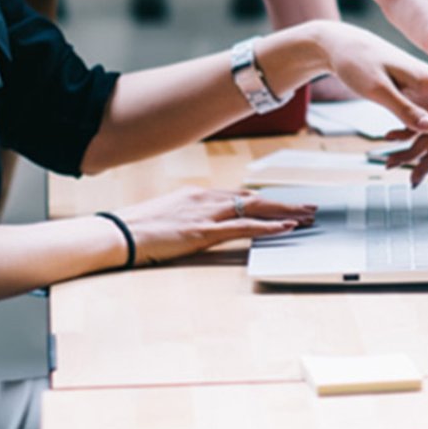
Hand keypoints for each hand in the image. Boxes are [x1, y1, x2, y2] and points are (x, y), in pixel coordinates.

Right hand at [117, 188, 316, 264]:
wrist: (118, 234)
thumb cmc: (137, 229)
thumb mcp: (168, 216)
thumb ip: (188, 216)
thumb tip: (198, 224)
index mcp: (197, 194)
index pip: (240, 194)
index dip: (265, 199)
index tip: (284, 203)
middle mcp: (206, 198)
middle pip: (254, 197)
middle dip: (284, 202)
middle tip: (308, 207)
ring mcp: (206, 213)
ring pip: (256, 208)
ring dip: (285, 212)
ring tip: (307, 217)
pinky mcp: (204, 231)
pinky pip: (244, 227)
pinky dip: (269, 226)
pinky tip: (286, 228)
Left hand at [312, 23, 427, 185]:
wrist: (340, 47)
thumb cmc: (357, 61)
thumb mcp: (376, 88)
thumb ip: (404, 109)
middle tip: (410, 179)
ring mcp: (422, 95)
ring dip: (412, 152)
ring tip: (386, 161)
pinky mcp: (412, 98)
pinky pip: (419, 127)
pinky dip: (405, 140)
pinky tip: (387, 143)